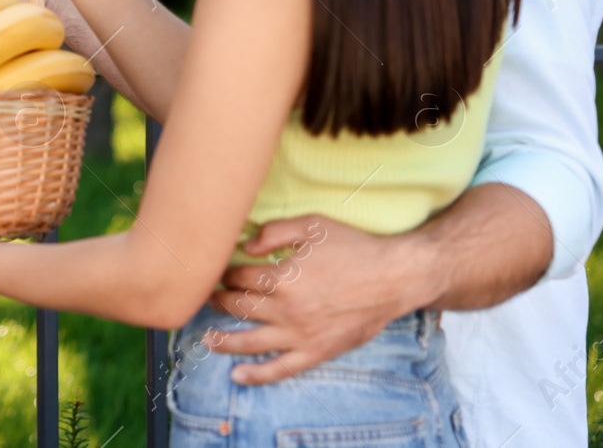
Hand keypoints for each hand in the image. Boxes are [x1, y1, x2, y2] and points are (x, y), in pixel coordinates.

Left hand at [207, 215, 425, 384]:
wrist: (396, 278)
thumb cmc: (354, 248)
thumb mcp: (312, 225)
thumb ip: (274, 232)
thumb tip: (246, 246)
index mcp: (283, 278)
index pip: (239, 277)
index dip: (225, 272)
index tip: (220, 271)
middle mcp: (287, 310)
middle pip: (238, 307)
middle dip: (219, 301)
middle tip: (209, 298)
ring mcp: (301, 335)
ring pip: (250, 342)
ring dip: (223, 340)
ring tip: (207, 338)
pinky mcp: (317, 352)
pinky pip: (281, 369)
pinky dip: (257, 375)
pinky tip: (237, 376)